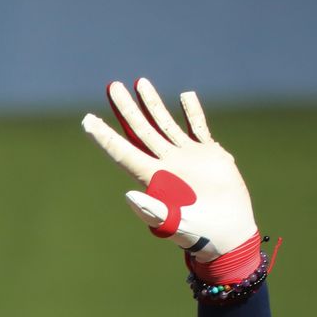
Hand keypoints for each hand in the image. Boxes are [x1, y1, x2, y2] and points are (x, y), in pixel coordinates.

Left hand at [82, 79, 258, 271]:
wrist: (229, 233)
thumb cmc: (199, 234)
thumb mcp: (174, 225)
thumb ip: (152, 211)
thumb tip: (128, 195)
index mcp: (153, 178)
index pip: (123, 151)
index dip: (104, 137)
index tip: (87, 120)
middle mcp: (166, 163)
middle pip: (140, 130)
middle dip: (126, 108)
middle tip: (112, 86)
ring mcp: (187, 156)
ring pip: (164, 123)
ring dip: (152, 103)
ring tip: (140, 82)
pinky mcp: (209, 154)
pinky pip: (198, 127)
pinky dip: (192, 112)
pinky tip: (185, 96)